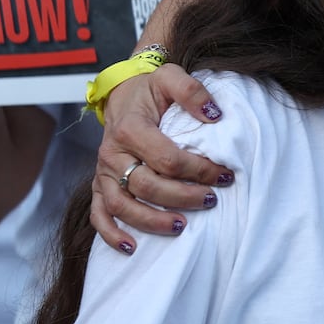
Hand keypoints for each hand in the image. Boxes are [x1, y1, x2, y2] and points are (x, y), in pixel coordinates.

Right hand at [91, 64, 231, 253]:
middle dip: (181, 197)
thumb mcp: (170, 76)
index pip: (166, 158)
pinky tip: (132, 247)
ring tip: (181, 227)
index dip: (198, 170)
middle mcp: (112, 153)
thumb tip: (215, 115)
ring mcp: (103, 172)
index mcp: (130, 128)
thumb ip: (192, 91)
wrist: (121, 94)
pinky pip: (99, 214)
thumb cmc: (150, 89)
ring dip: (150, 220)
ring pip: (121, 205)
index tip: (224, 175)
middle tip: (211, 200)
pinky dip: (111, 234)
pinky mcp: (99, 185)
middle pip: (145, 185)